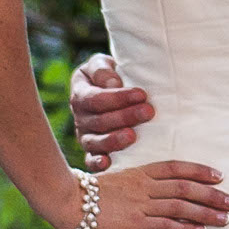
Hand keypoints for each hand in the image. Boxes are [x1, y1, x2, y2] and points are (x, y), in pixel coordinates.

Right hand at [69, 160, 228, 228]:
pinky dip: (185, 228)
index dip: (199, 171)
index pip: (176, 168)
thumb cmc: (90, 194)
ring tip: (225, 218)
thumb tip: (156, 190)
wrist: (69, 202)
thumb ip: (137, 184)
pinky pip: (165, 225)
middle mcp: (144, 186)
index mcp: (140, 173)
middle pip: (185, 187)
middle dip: (211, 194)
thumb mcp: (117, 180)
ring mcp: (141, 205)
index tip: (219, 176)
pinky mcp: (135, 224)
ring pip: (181, 206)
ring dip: (205, 212)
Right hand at [70, 51, 153, 172]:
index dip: (118, 98)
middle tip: (148, 112)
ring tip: (132, 137)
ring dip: (114, 140)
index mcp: (80, 92)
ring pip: (94, 142)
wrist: (111, 90)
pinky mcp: (92, 152)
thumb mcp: (102, 64)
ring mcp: (84, 136)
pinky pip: (90, 161)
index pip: (95, 98)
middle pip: (98, 121)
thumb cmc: (111, 76)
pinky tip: (108, 163)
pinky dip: (97, 164)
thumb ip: (103, 70)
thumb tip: (113, 84)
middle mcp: (80, 116)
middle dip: (124, 117)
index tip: (142, 94)